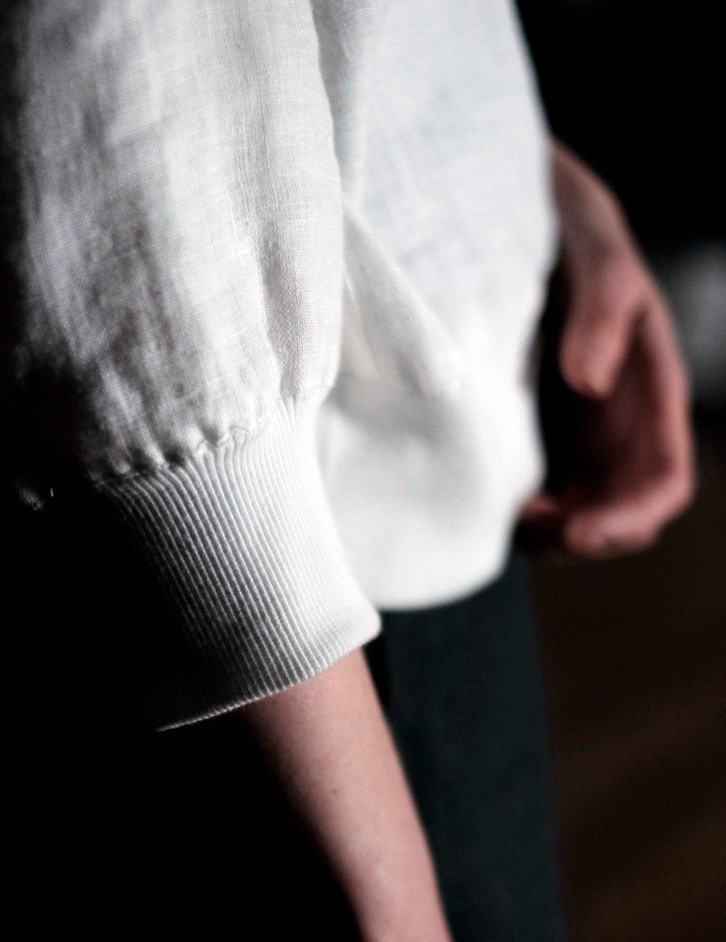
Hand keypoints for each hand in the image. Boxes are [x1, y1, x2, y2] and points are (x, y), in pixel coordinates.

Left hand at [518, 139, 695, 558]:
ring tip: (497, 518)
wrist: (502, 205)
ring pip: (571, 516)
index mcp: (649, 391)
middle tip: (525, 530)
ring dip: (542, 535)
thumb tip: (589, 380)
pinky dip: (508, 514)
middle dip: (580, 539)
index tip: (582, 530)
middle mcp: (615, 426)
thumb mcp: (592, 247)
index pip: (662, 479)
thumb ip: (603, 308)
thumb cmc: (564, 222)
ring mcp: (569, 435)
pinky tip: (476, 501)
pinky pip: (527, 495)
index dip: (631, 517)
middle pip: (617, 514)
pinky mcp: (522, 434)